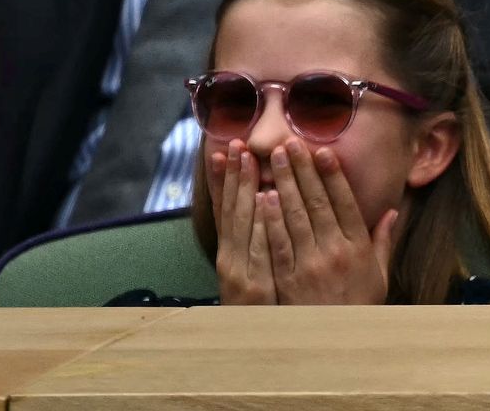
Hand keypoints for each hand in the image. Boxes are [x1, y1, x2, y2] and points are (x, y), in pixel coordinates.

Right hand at [211, 142, 275, 304]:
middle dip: (231, 175)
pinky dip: (258, 224)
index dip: (226, 180)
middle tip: (233, 142)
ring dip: (241, 189)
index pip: (227, 209)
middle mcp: (231, 258)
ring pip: (240, 222)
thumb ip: (259, 242)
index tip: (226, 149)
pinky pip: (257, 247)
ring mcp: (239, 270)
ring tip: (242, 159)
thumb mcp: (256, 273)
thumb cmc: (262, 309)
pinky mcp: (252, 285)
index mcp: (233, 253)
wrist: (256, 347)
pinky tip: (261, 200)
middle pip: (230, 209)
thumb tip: (263, 206)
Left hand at [260, 139, 396, 304]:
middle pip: (317, 202)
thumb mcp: (380, 275)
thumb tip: (393, 211)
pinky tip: (263, 197)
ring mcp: (310, 264)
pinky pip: (277, 242)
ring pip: (295, 216)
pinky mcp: (288, 278)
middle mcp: (335, 251)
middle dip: (302, 170)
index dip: (333, 175)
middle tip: (290, 143)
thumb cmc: (360, 308)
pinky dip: (270, 218)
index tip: (323, 150)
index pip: (344, 202)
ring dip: (283, 184)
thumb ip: (383, 241)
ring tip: (273, 159)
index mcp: (358, 248)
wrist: (337, 346)